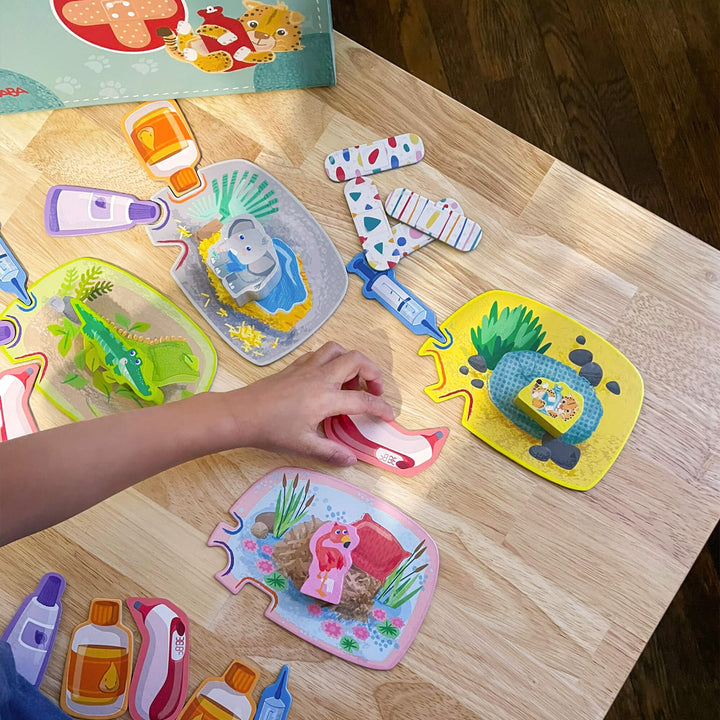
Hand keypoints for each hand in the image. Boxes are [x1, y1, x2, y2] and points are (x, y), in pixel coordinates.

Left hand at [225, 342, 393, 465]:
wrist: (240, 414)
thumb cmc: (271, 430)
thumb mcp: (303, 445)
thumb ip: (330, 452)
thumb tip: (351, 460)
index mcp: (325, 398)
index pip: (363, 400)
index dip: (381, 408)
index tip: (389, 415)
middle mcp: (320, 377)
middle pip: (356, 360)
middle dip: (373, 373)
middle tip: (373, 391)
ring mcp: (307, 367)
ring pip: (338, 349)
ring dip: (352, 361)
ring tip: (351, 381)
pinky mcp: (295, 365)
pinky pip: (321, 353)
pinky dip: (333, 359)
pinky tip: (328, 377)